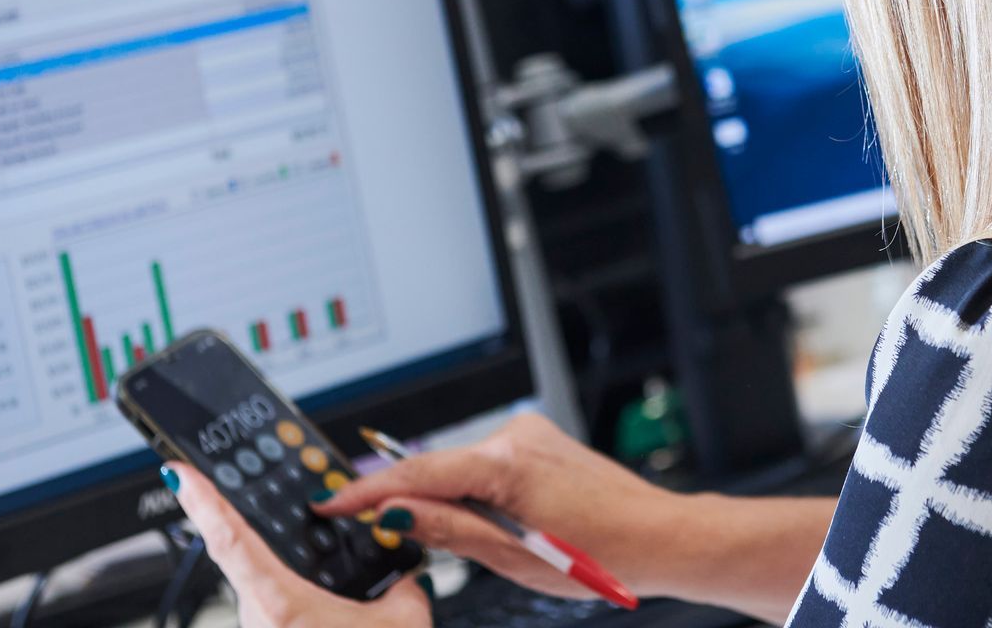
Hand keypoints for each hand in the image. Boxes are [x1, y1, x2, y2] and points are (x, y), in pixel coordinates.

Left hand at [166, 462, 431, 627]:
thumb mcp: (402, 623)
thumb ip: (402, 584)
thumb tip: (404, 575)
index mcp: (280, 603)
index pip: (228, 539)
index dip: (202, 500)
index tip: (180, 470)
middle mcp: (260, 620)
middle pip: (250, 558)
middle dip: (272, 535)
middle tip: (291, 511)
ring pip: (269, 590)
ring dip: (294, 576)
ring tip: (332, 578)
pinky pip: (281, 613)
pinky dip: (305, 602)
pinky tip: (336, 605)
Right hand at [314, 413, 679, 600]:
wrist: (659, 534)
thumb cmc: (602, 552)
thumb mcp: (513, 557)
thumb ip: (447, 530)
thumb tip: (393, 515)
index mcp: (506, 464)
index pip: (416, 472)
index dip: (367, 491)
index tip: (332, 503)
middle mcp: (515, 436)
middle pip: (437, 466)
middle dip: (411, 500)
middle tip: (387, 534)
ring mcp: (529, 433)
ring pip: (462, 466)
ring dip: (453, 498)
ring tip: (486, 543)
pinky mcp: (539, 440)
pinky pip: (488, 463)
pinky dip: (478, 490)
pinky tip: (502, 521)